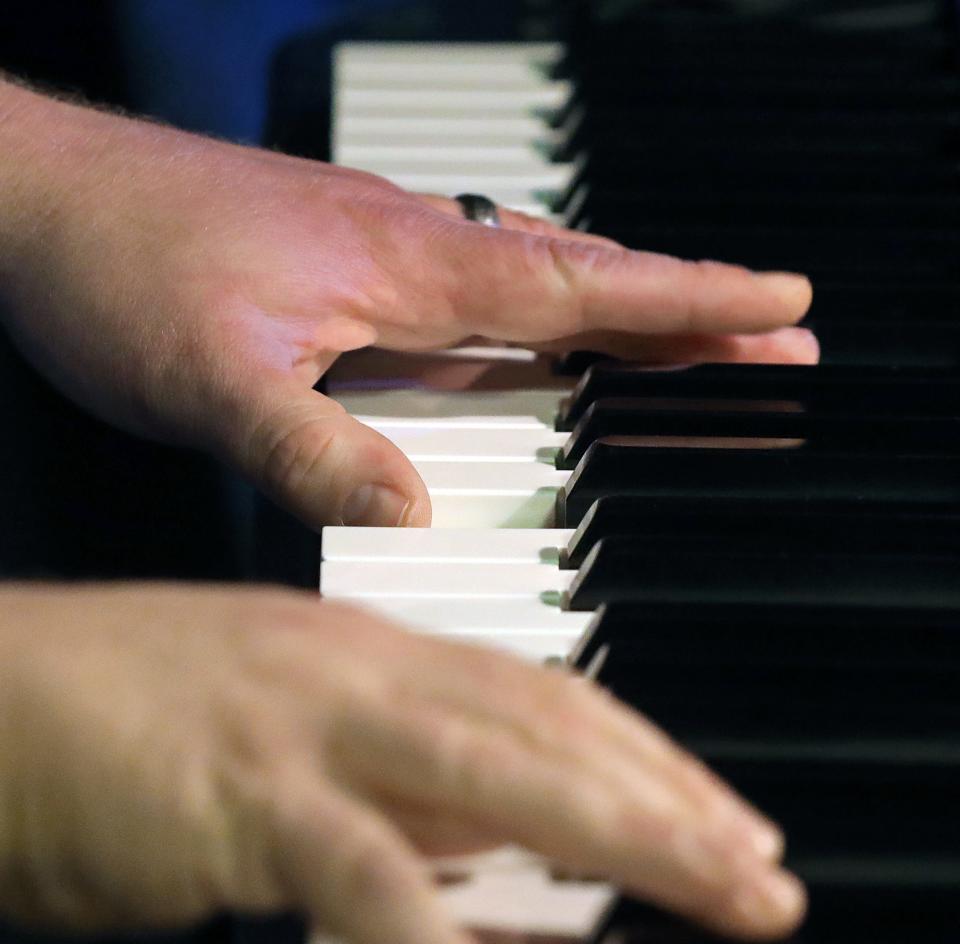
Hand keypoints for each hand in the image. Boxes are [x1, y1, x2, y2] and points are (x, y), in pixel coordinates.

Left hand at [0, 82, 814, 531]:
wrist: (36, 200)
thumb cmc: (114, 263)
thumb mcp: (207, 379)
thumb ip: (308, 448)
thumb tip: (406, 515)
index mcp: (405, 265)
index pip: (579, 286)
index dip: (687, 301)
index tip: (776, 306)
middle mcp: (410, 254)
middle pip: (583, 282)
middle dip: (688, 309)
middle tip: (774, 335)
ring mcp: (383, 264)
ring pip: (534, 291)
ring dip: (623, 316)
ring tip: (694, 348)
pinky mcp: (347, 280)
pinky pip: (474, 306)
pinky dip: (538, 329)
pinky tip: (546, 359)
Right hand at [0, 586, 804, 943]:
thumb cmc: (123, 719)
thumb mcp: (289, 733)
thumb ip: (388, 776)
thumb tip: (483, 832)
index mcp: (372, 655)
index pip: (545, 697)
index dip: (644, 755)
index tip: (716, 813)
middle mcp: (359, 673)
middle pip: (551, 728)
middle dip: (671, 799)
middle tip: (757, 869)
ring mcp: (307, 728)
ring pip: (495, 776)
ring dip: (617, 838)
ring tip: (708, 897)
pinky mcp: (243, 802)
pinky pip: (366, 882)